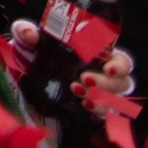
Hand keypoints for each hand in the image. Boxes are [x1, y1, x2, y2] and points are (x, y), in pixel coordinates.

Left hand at [10, 23, 133, 114]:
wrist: (25, 81)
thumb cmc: (35, 58)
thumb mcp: (31, 44)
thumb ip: (27, 33)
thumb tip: (29, 33)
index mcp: (97, 56)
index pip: (120, 60)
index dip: (119, 65)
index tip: (108, 67)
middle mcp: (103, 76)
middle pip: (122, 82)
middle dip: (108, 82)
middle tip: (85, 78)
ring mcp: (98, 95)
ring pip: (115, 99)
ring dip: (100, 96)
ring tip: (78, 90)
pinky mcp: (91, 109)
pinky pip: (104, 113)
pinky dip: (97, 110)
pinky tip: (85, 105)